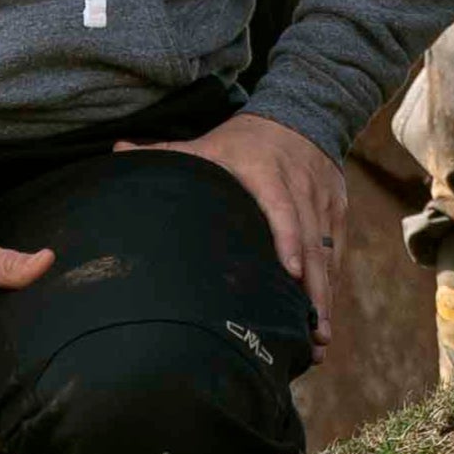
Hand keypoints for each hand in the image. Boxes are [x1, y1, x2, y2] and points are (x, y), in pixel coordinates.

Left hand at [136, 107, 345, 359]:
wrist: (303, 115)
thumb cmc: (243, 140)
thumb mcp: (209, 144)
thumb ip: (167, 152)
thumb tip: (117, 151)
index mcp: (268, 174)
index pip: (282, 208)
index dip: (288, 239)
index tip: (290, 274)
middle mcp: (301, 188)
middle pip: (311, 242)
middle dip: (313, 289)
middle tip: (311, 333)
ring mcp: (323, 202)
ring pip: (327, 253)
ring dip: (324, 295)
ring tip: (319, 338)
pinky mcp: (336, 212)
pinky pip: (335, 252)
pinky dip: (331, 283)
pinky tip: (323, 316)